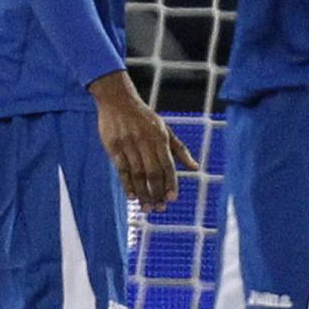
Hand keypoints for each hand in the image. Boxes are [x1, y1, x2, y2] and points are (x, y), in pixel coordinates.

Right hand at [90, 70, 198, 211]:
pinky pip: (121, 169)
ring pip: (137, 174)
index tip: (172, 199)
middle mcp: (145, 141)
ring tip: (147, 208)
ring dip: (143, 193)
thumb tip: (195, 167)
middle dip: (157, 192)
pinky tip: (132, 196)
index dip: (170, 183)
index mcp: (159, 137)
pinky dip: (127, 184)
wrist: (117, 100)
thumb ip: (179, 150)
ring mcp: (128, 144)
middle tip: (159, 209)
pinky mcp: (113, 146)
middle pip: (152, 172)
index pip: (167, 164)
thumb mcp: (164, 129)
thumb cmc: (144, 117)